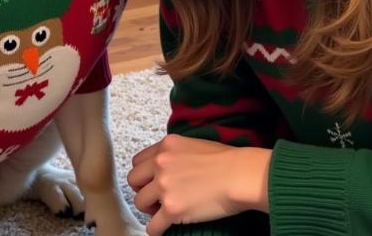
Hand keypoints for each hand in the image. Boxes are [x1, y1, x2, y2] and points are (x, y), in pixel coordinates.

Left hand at [127, 134, 270, 235]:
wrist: (238, 175)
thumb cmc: (225, 160)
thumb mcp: (193, 144)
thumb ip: (174, 153)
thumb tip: (169, 166)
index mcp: (166, 146)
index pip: (138, 161)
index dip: (144, 174)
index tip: (151, 182)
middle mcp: (161, 164)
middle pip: (133, 180)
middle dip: (142, 190)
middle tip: (155, 198)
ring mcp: (165, 187)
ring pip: (139, 203)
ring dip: (149, 210)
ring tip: (162, 212)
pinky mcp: (172, 209)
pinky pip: (152, 226)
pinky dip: (156, 230)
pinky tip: (163, 230)